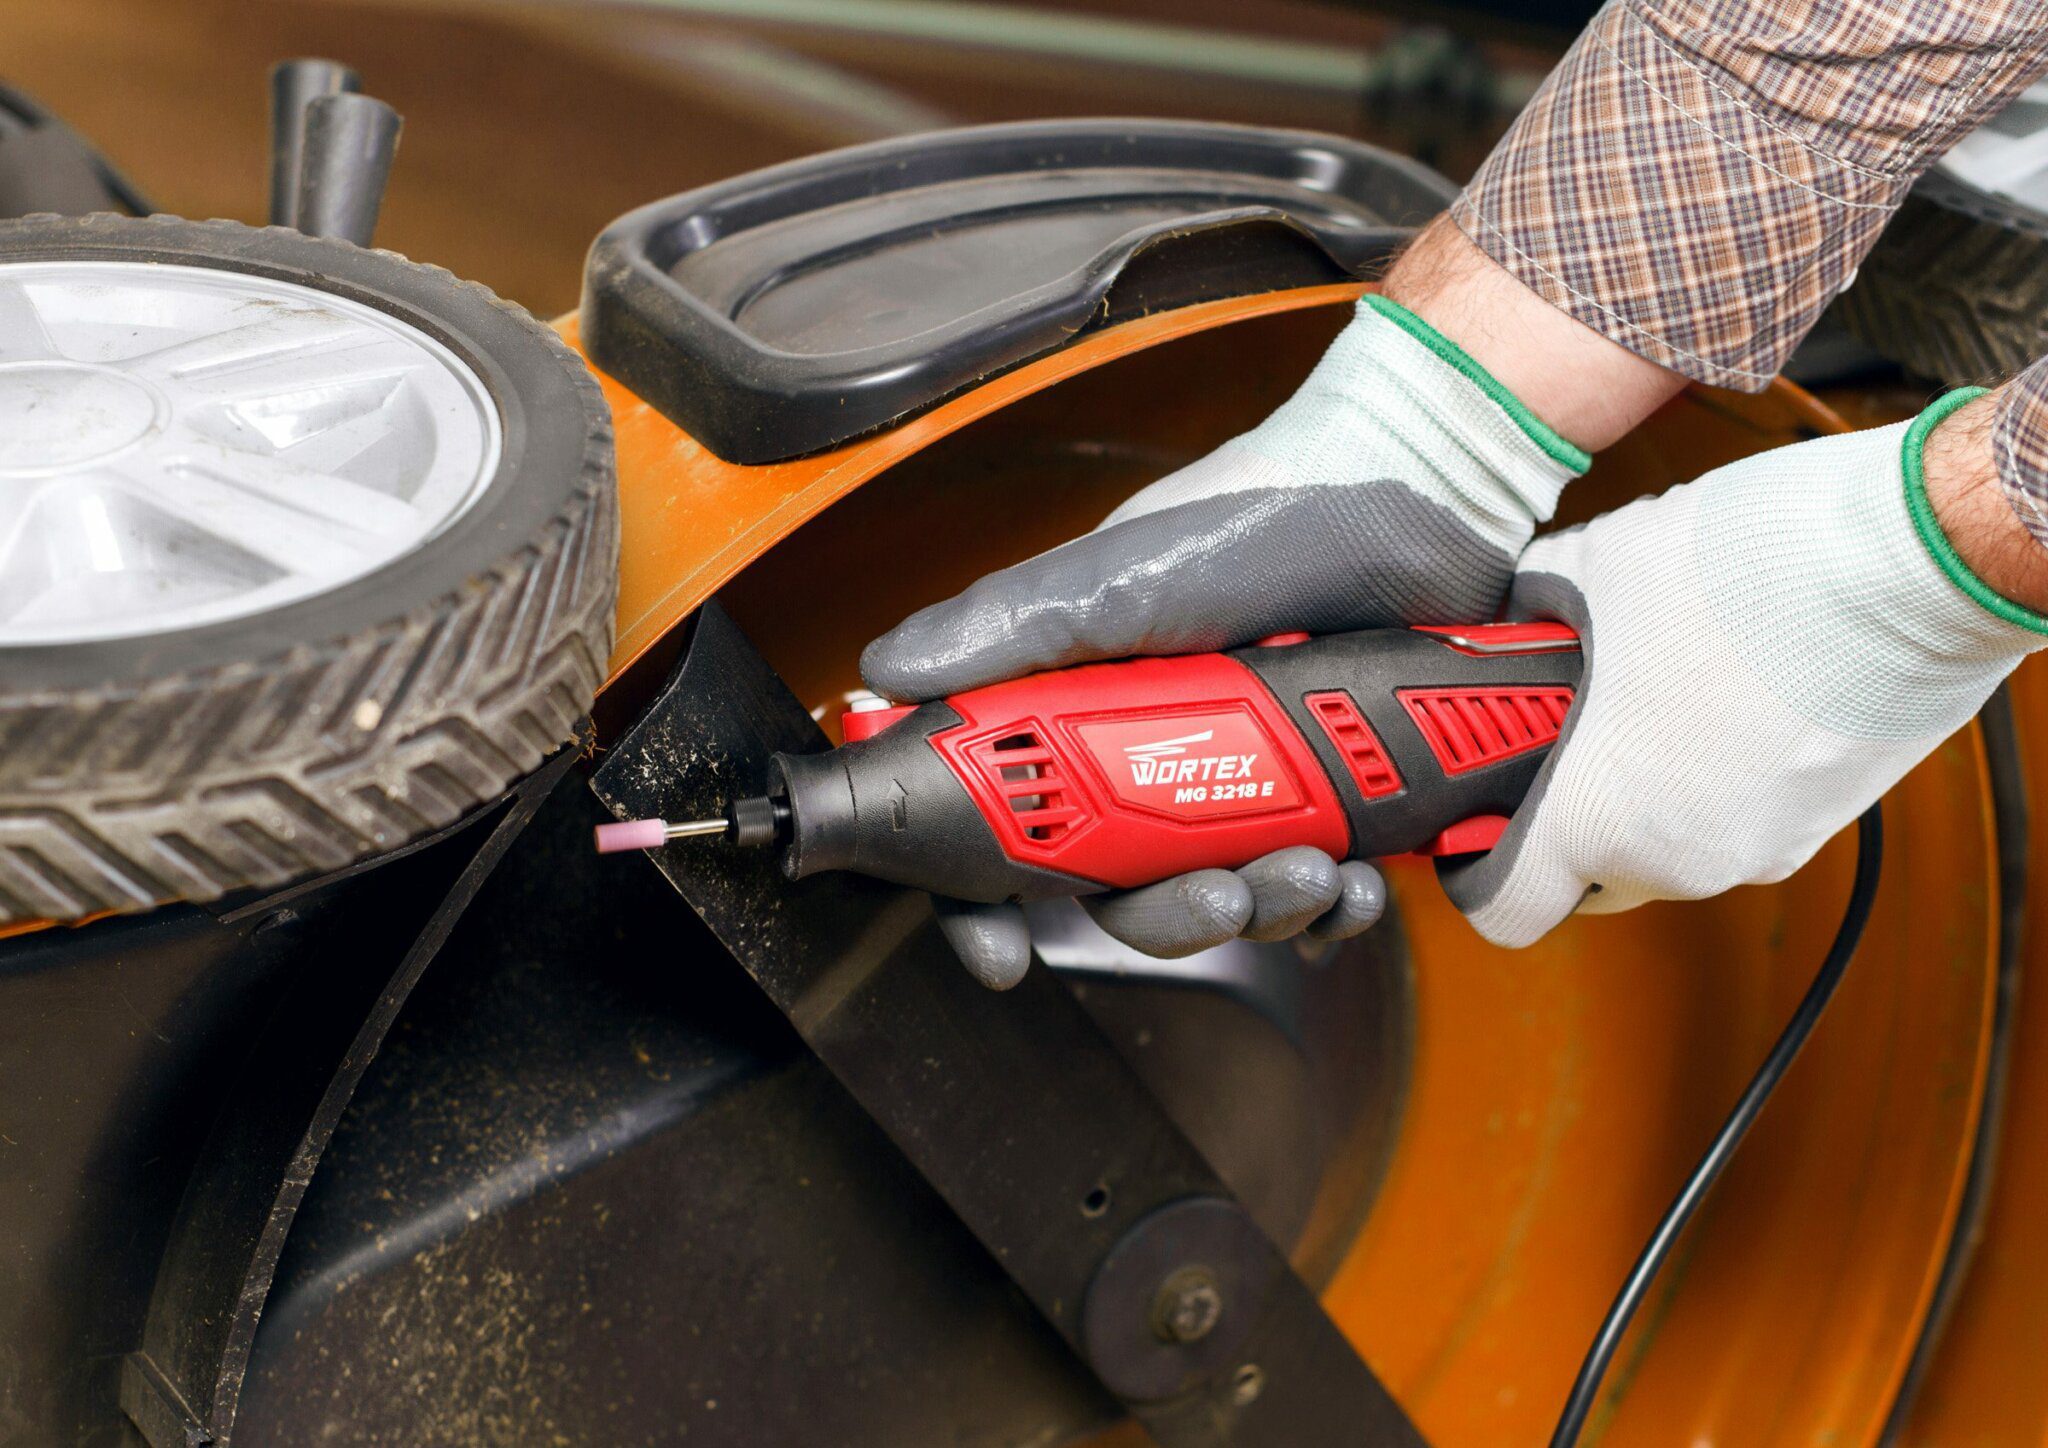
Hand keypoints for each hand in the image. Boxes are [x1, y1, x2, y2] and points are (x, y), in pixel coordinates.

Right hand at [864, 290, 1588, 985]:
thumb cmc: (1270, 516)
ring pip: (1220, 899)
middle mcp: (1147, 757)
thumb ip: (1017, 626)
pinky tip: (1360, 878)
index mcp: (1077, 710)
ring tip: (1318, 870)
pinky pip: (1314, 894)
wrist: (1429, 505)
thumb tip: (888, 673)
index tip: (1003, 953)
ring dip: (1267, 906)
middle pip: (1116, 891)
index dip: (984, 901)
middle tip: (1220, 898)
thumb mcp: (1132, 571)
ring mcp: (1239, 784)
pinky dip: (1337, 903)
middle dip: (1169, 914)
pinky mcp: (1326, 802)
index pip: (998, 824)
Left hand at [1446, 390, 2047, 944]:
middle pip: (1587, 879)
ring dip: (1644, 792)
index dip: (1479, 867)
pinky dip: (1711, 778)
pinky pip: (1734, 821)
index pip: (1505, 908)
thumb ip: (1530, 617)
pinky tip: (1719, 698)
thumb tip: (1509, 620)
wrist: (1913, 564)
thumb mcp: (1592, 571)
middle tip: (1563, 744)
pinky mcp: (1817, 824)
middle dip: (1566, 819)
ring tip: (1651, 699)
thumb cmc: (1756, 569)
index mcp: (1600, 816)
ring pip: (1665, 849)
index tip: (1480, 821)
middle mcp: (1679, 858)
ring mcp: (1757, 848)